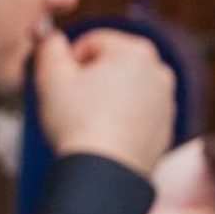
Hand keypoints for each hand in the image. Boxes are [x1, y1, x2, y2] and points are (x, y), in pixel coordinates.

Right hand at [33, 29, 176, 175]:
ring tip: (87, 126)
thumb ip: (49, 49)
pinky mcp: (165, 129)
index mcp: (135, 50)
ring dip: (105, 102)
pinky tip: (103, 140)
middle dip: (90, 82)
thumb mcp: (51, 79)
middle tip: (71, 108)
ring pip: (125, 92)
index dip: (68, 63)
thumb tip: (52, 38)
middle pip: (111, 66)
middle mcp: (158, 71)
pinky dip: (120, 124)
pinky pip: (136, 117)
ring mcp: (166, 101)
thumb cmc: (77, 126)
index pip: (92, 42)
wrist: (104, 175)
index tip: (58, 87)